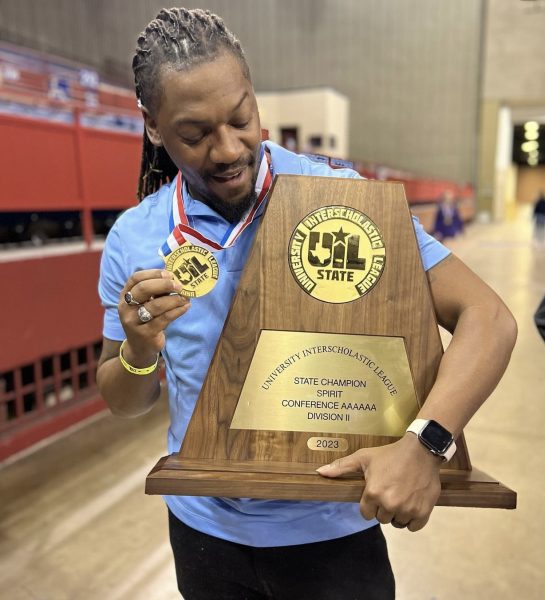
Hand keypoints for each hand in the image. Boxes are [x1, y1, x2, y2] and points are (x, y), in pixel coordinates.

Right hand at [118, 269, 189, 362]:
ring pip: (156, 305)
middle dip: (164, 284)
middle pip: (143, 289)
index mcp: (125, 296)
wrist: (140, 348)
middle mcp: (126, 308)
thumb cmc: (146, 320)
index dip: (153, 273)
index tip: (169, 274)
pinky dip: (177, 311)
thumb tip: (176, 278)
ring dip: (174, 299)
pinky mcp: (146, 333)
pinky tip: (186, 307)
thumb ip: (156, 291)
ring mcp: (134, 321)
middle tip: (179, 285)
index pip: (135, 278)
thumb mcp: (145, 304)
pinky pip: (164, 318)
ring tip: (185, 298)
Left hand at [316, 434, 441, 530]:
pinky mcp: (423, 513)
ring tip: (401, 496)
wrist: (421, 451)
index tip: (376, 493)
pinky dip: (412, 519)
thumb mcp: (364, 458)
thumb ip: (341, 467)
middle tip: (390, 492)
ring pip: (397, 523)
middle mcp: (389, 504)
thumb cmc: (390, 454)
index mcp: (373, 493)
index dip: (370, 504)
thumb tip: (319, 472)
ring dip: (398, 514)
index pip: (366, 514)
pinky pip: (413, 527)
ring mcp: (407, 509)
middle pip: (382, 518)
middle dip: (384, 508)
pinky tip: (411, 504)